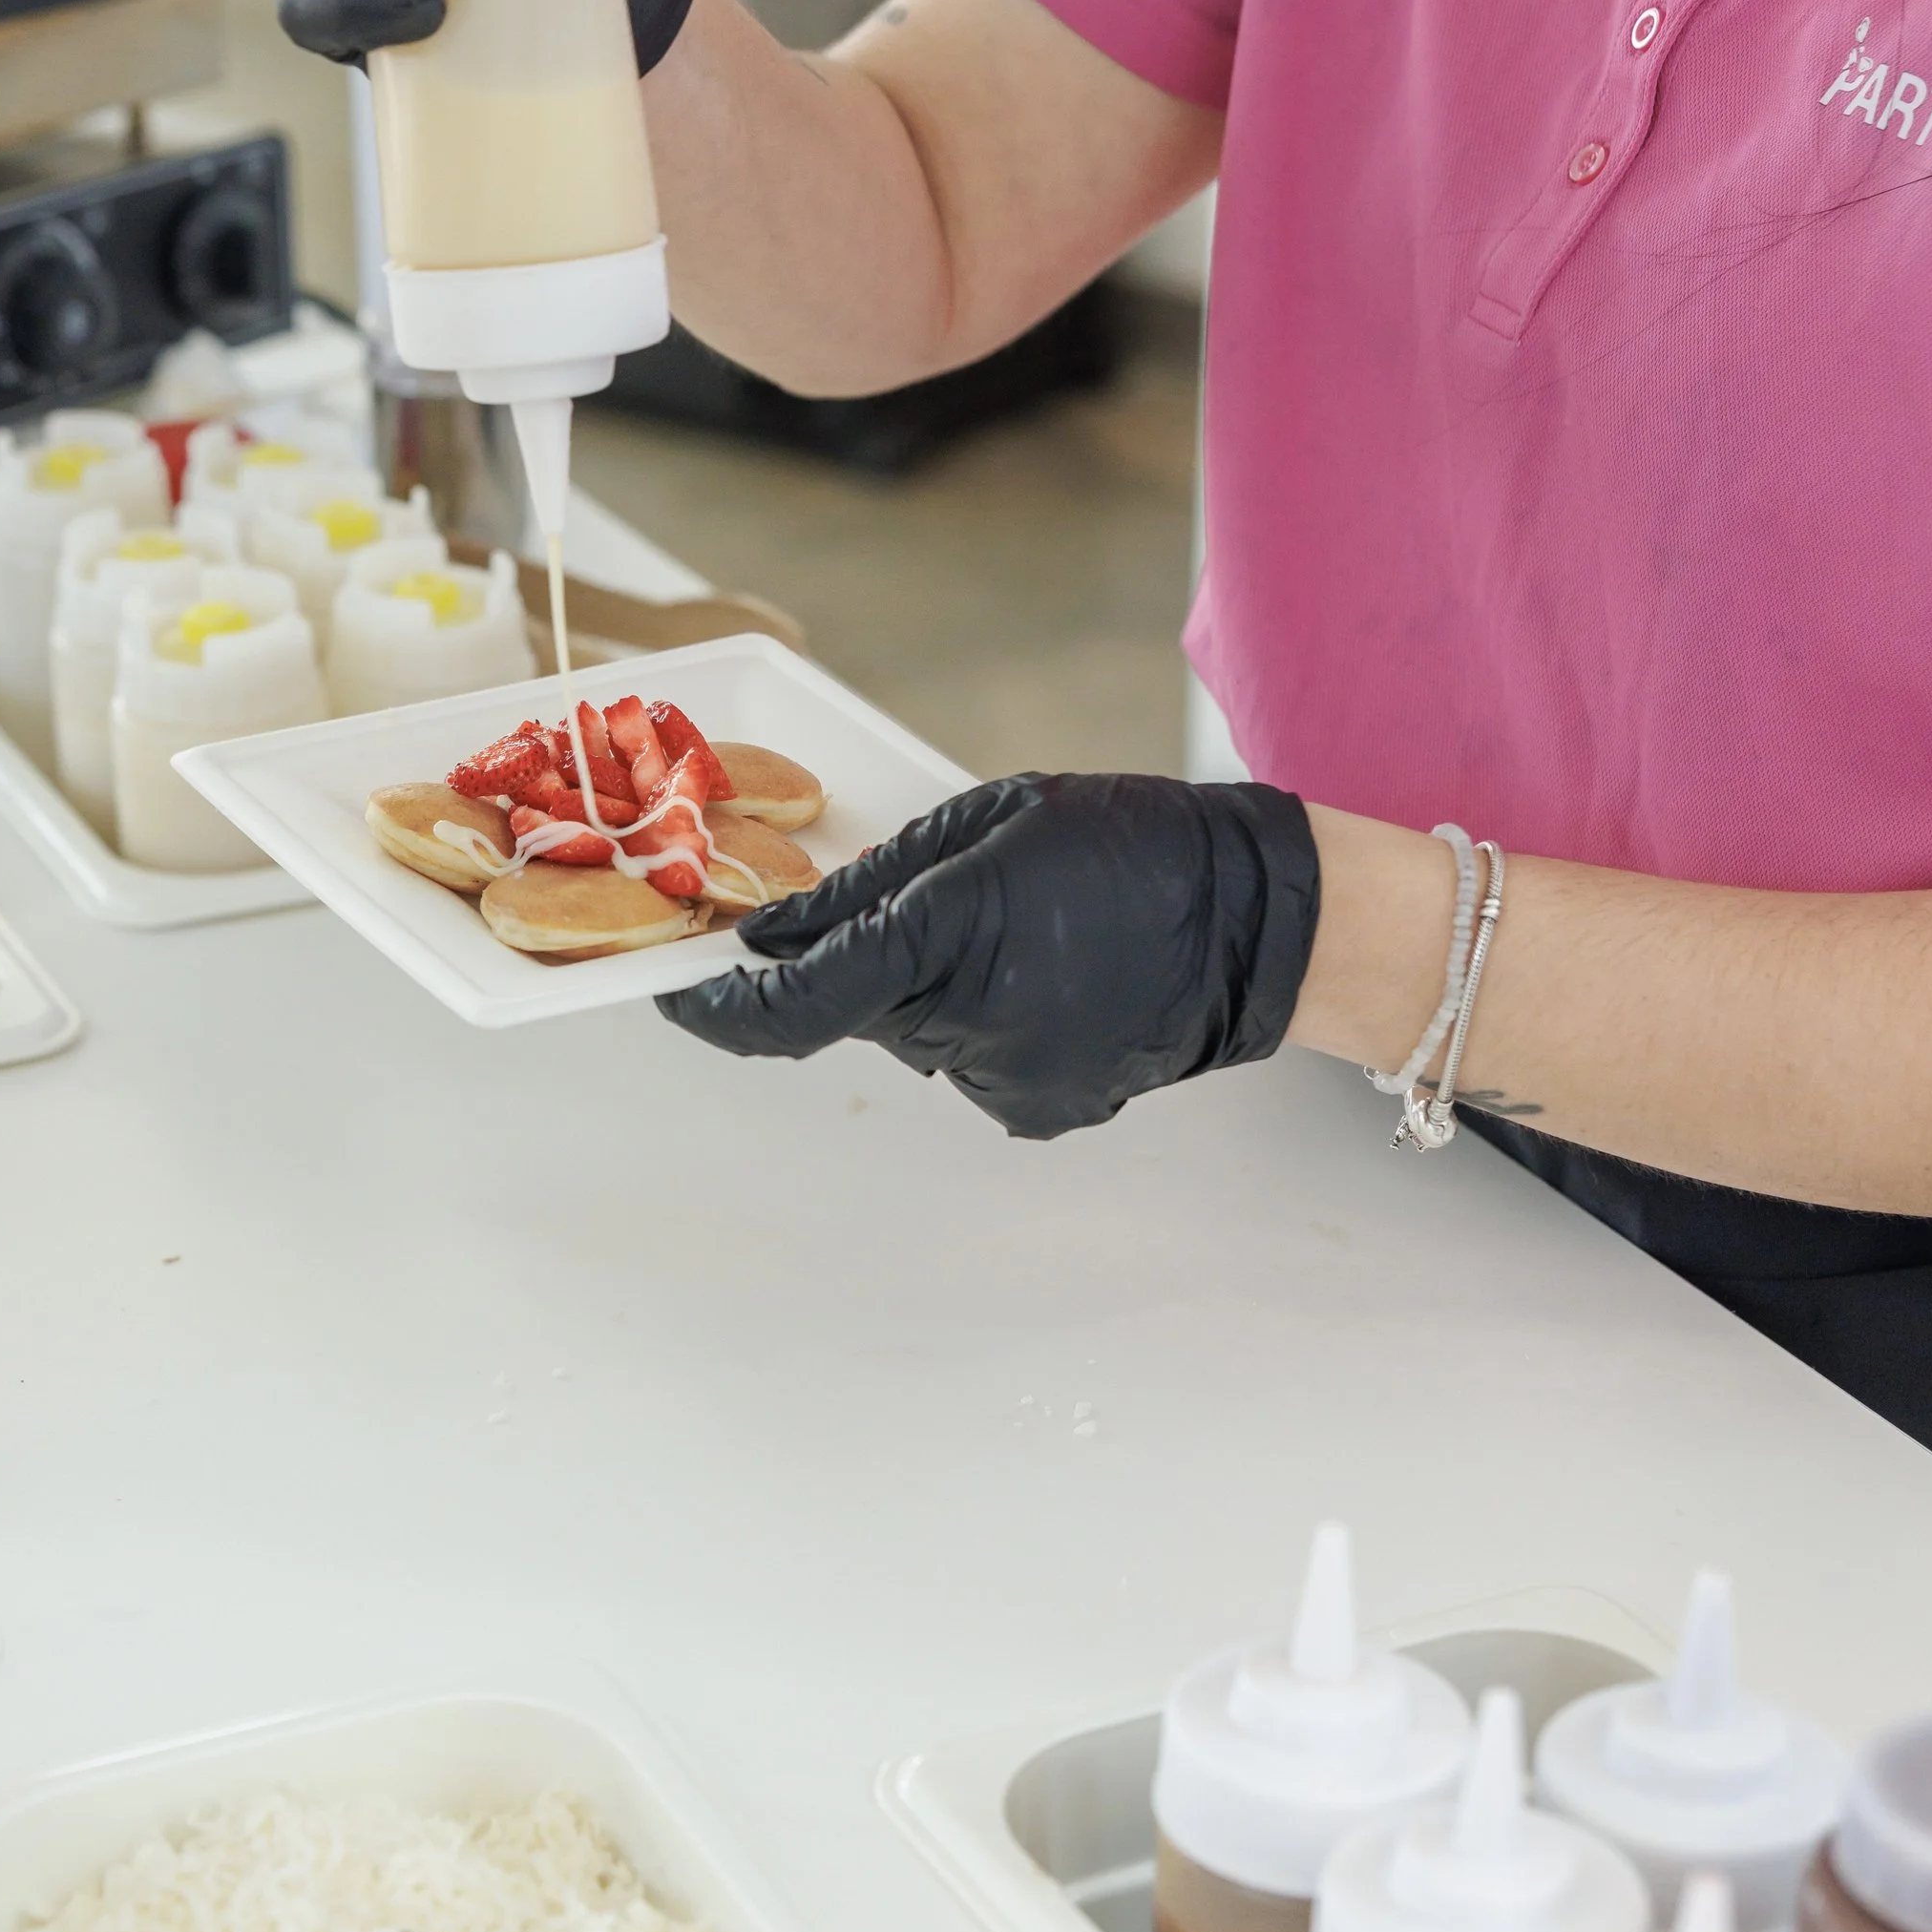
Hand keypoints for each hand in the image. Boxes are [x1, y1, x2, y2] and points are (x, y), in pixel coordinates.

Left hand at [660, 774, 1321, 1140]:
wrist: (1254, 922)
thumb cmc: (1128, 844)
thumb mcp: (986, 822)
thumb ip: (871, 886)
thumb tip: (776, 933)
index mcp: (944, 938)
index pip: (792, 1003)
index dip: (719, 1007)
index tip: (677, 991)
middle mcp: (964, 1028)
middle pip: (856, 1009)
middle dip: (862, 965)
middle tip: (934, 908)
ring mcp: (1004, 1082)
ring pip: (915, 1036)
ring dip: (932, 991)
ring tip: (1024, 936)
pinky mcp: (1040, 1110)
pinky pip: (971, 1065)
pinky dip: (985, 1024)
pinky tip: (1052, 982)